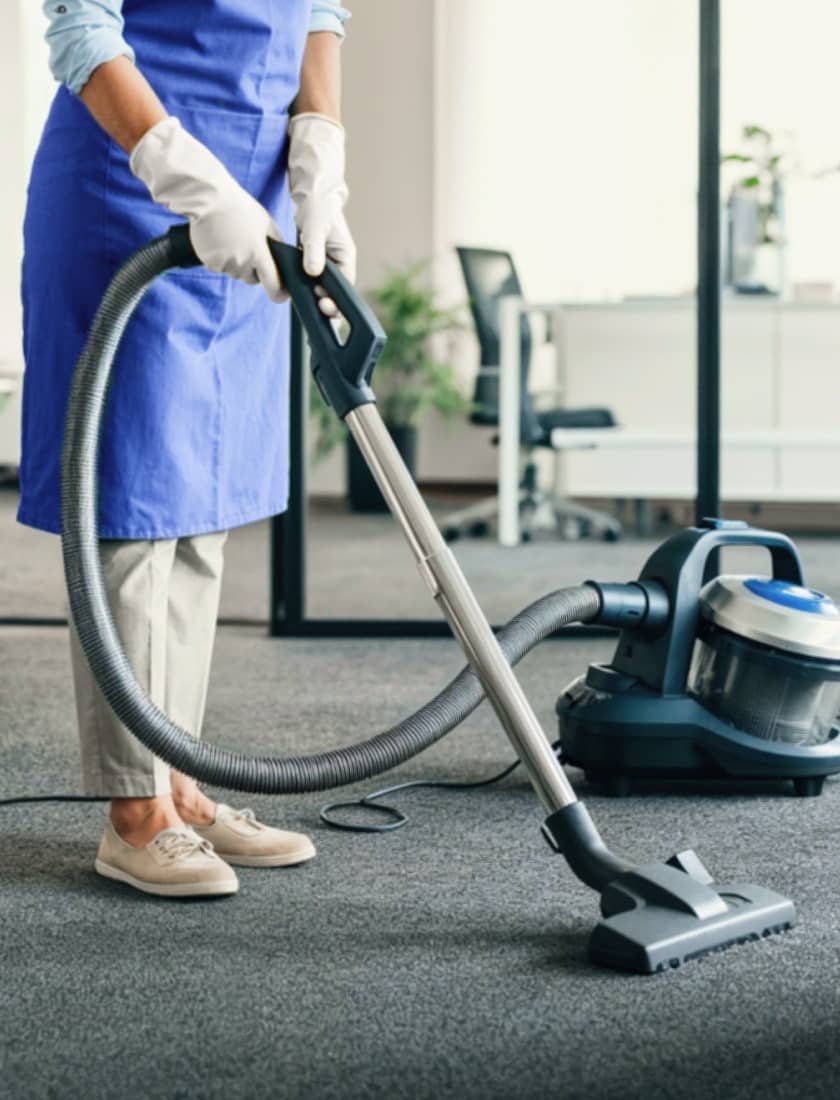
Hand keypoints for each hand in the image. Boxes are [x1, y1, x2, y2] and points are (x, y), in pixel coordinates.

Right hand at [130, 117, 285, 301]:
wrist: (209, 199)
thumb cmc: (240, 208)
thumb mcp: (266, 222)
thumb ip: (275, 243)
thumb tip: (282, 258)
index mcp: (258, 253)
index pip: (273, 283)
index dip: (279, 292)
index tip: (282, 295)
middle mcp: (242, 263)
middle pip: (252, 279)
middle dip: (253, 270)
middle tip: (248, 248)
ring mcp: (224, 264)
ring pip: (235, 273)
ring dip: (236, 263)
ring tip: (231, 239)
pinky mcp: (210, 262)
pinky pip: (220, 268)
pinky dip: (221, 259)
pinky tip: (219, 241)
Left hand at [287, 113, 356, 291]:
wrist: (312, 191)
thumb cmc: (318, 205)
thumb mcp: (315, 226)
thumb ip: (314, 250)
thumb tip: (313, 272)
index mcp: (345, 255)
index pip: (346, 286)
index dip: (337, 300)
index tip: (325, 305)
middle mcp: (338, 261)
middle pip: (335, 291)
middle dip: (326, 302)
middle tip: (315, 307)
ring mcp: (325, 262)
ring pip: (322, 286)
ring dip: (314, 295)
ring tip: (305, 302)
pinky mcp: (313, 260)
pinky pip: (310, 278)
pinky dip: (305, 285)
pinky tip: (296, 289)